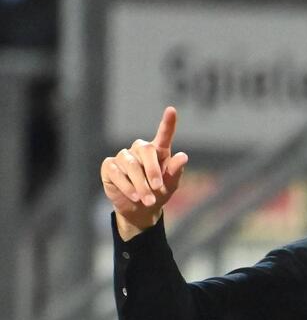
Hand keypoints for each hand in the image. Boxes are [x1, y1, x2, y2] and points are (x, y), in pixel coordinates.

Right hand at [101, 106, 188, 240]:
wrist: (140, 209)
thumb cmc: (158, 193)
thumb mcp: (170, 184)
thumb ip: (175, 171)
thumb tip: (183, 156)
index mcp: (158, 151)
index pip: (163, 135)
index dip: (167, 123)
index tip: (171, 110)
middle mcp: (140, 150)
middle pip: (145, 150)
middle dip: (152, 170)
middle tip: (157, 187)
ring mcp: (123, 157)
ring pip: (131, 164)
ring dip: (140, 184)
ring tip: (148, 200)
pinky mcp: (110, 166)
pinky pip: (117, 172)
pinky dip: (127, 186)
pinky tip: (134, 196)